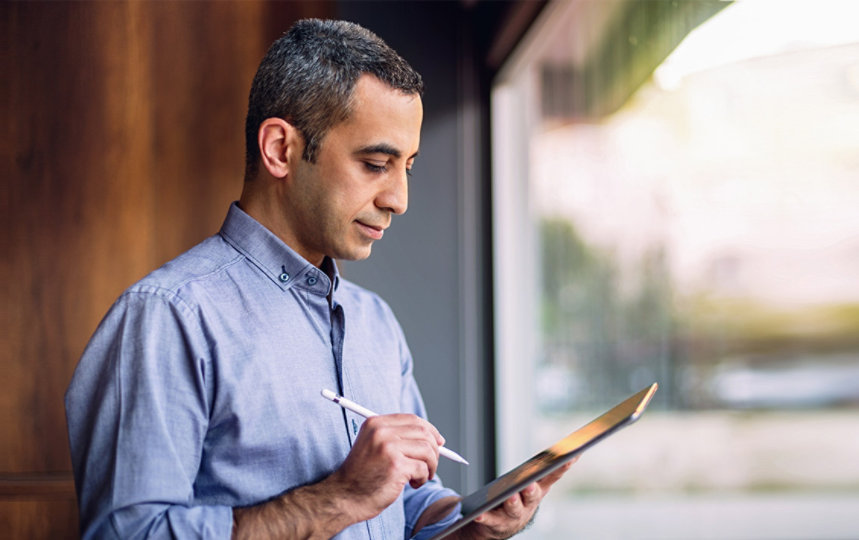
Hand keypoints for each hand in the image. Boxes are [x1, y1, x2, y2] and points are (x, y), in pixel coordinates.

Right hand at [328, 414, 443, 522]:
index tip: (439, 442)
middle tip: (430, 464)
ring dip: (430, 466)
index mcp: (375, 423)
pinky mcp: (396, 465)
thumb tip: (435, 438)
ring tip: (420, 477)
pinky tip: (411, 484)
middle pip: (423, 432)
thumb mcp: (374, 446)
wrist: (344, 497)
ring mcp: (388, 447)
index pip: (412, 419)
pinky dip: (422, 478)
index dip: (430, 430)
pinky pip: (423, 468)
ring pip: (427, 450)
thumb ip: (397, 438)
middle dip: (434, 450)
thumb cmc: (362, 476)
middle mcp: (381, 431)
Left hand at [459, 459, 575, 538]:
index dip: (563, 466)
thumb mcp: (531, 482)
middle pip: (532, 496)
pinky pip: (490, 519)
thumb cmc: (518, 496)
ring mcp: (514, 515)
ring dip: (513, 503)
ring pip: (514, 509)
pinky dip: (485, 517)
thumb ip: (543, 467)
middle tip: (529, 484)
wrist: (502, 525)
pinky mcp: (496, 523)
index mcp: (539, 489)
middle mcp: (528, 504)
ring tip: (509, 496)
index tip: (571, 456)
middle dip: (531, 490)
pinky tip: (478, 514)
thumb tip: (569, 445)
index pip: (553, 475)